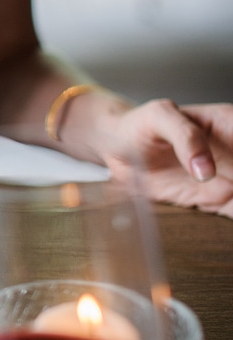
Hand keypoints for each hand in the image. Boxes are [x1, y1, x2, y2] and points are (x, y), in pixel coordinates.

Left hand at [103, 100, 232, 217]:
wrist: (118, 147)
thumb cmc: (140, 124)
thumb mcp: (158, 117)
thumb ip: (184, 137)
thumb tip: (206, 171)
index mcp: (231, 125)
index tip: (232, 182)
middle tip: (227, 194)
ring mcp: (230, 179)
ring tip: (225, 201)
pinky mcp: (216, 200)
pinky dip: (231, 222)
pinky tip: (225, 217)